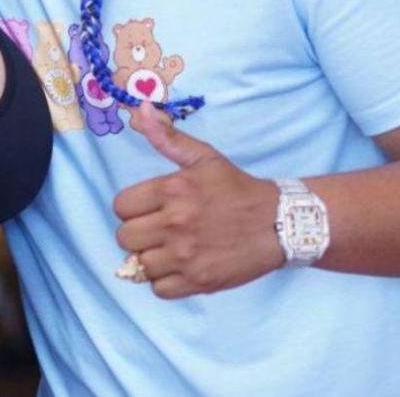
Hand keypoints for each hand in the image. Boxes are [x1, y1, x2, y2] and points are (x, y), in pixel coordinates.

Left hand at [112, 101, 283, 298]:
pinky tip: (180, 266)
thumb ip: (167, 137)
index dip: (132, 208)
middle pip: (124, 237)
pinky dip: (165, 281)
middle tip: (158, 229)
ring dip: (150, 258)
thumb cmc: (236, 189)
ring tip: (170, 248)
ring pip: (139, 265)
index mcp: (172, 190)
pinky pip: (159, 289)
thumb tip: (141, 110)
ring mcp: (186, 256)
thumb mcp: (204, 157)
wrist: (279, 224)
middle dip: (138, 233)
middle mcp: (175, 223)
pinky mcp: (198, 282)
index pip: (120, 207)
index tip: (149, 208)